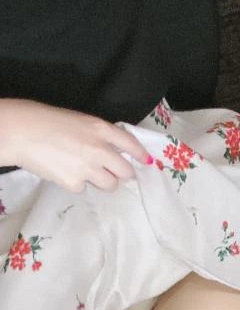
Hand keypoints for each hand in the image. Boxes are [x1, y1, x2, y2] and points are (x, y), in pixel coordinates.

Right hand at [0, 99, 151, 191]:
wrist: (21, 132)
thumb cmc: (47, 121)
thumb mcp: (79, 121)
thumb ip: (99, 135)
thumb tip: (114, 151)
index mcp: (101, 129)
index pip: (131, 144)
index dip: (141, 155)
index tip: (147, 162)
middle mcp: (100, 150)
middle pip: (126, 172)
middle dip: (123, 174)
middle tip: (115, 174)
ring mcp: (88, 168)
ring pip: (110, 185)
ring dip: (104, 182)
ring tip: (87, 172)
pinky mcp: (75, 183)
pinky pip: (85, 188)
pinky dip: (78, 183)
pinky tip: (65, 172)